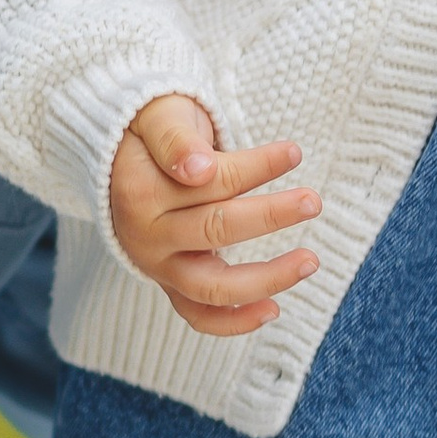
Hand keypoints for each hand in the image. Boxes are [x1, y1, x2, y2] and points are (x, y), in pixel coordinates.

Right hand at [111, 95, 320, 337]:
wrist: (123, 165)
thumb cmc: (153, 133)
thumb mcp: (158, 116)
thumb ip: (175, 139)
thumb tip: (198, 169)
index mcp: (139, 191)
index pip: (210, 182)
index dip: (257, 167)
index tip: (294, 153)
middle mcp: (145, 235)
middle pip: (215, 230)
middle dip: (270, 216)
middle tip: (313, 201)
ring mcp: (158, 266)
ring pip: (211, 286)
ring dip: (266, 277)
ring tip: (311, 260)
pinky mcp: (170, 285)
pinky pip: (200, 316)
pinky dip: (235, 321)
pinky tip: (275, 309)